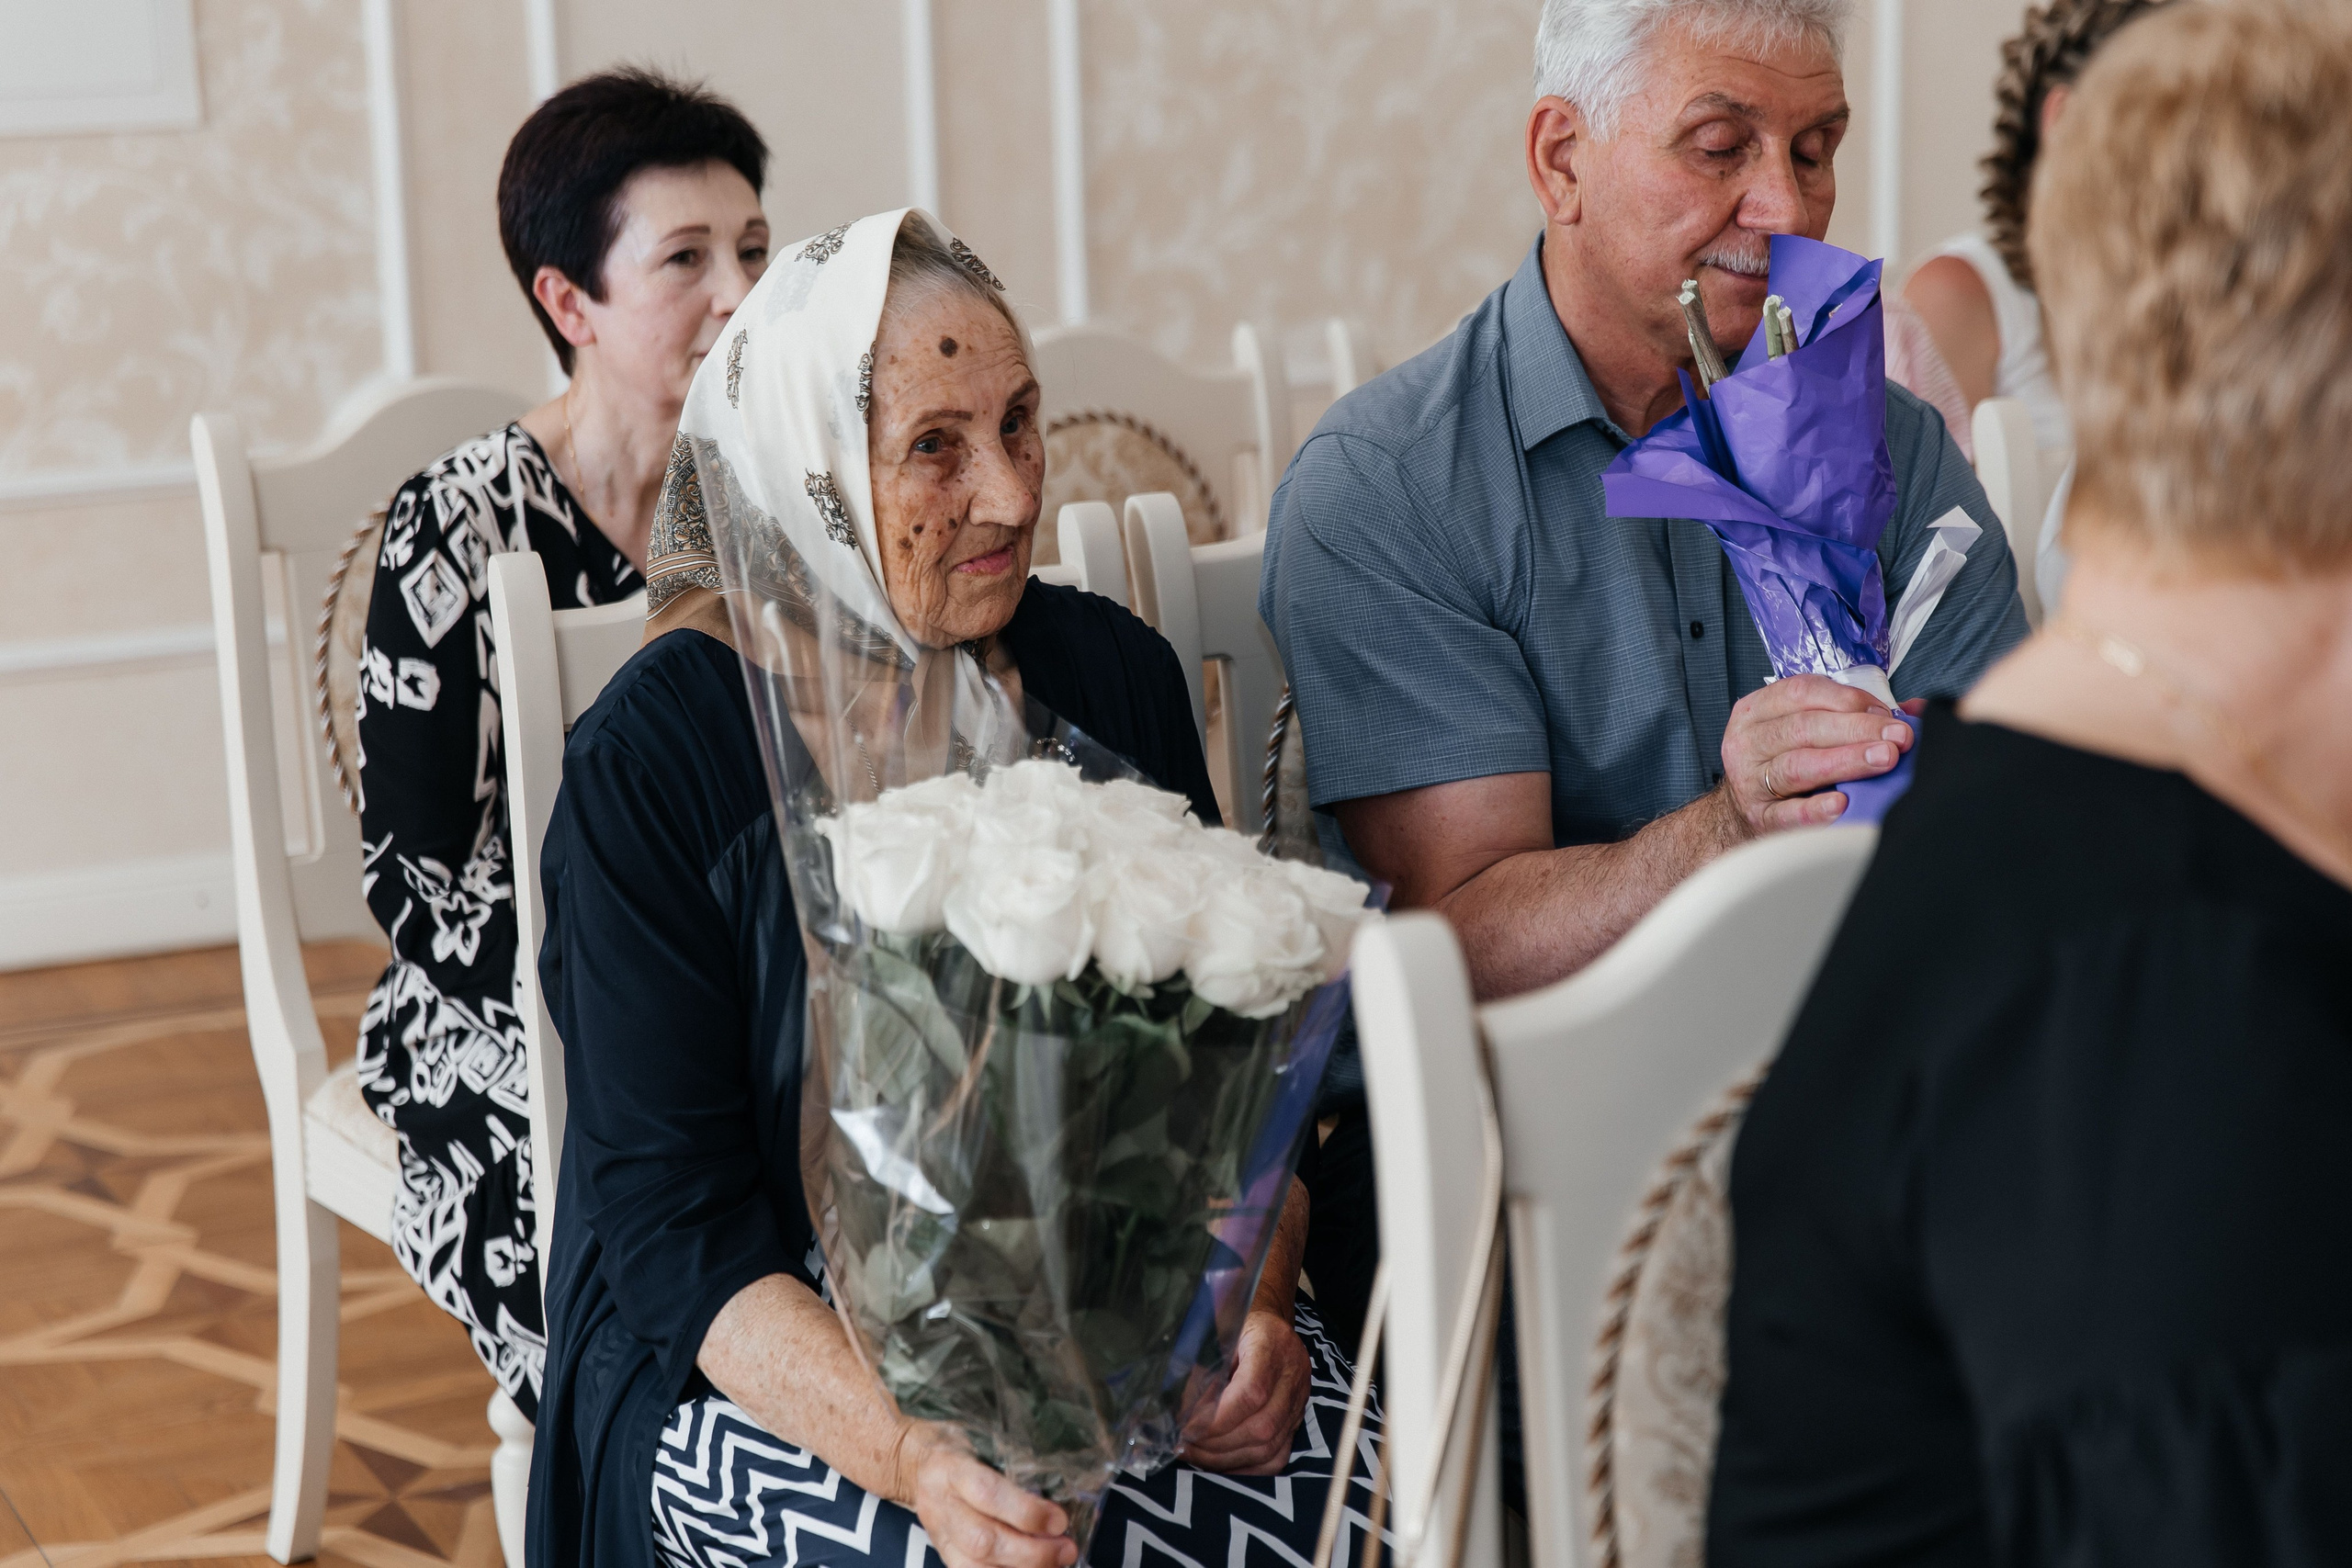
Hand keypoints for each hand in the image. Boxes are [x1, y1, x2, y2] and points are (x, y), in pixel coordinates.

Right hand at [893, 1422, 1075, 1567]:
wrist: (915, 1464)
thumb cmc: (961, 1448)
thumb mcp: (983, 1440)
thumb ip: (1013, 1462)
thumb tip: (1063, 1486)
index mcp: (952, 1468)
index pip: (988, 1494)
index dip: (1026, 1512)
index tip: (1059, 1520)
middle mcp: (942, 1505)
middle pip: (983, 1539)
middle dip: (1031, 1552)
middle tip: (1066, 1549)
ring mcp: (940, 1534)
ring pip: (976, 1565)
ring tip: (1056, 1564)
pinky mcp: (943, 1554)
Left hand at [1177, 1308, 1310, 1474]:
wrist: (1269, 1325)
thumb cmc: (1237, 1324)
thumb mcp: (1216, 1333)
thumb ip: (1201, 1368)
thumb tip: (1177, 1410)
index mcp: (1271, 1345)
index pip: (1252, 1392)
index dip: (1217, 1418)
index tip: (1187, 1428)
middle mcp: (1292, 1375)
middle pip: (1261, 1427)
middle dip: (1216, 1444)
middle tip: (1184, 1445)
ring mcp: (1299, 1400)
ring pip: (1269, 1448)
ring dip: (1226, 1459)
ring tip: (1195, 1454)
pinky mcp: (1297, 1420)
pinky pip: (1277, 1457)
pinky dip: (1246, 1466)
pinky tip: (1220, 1461)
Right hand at [1718, 674, 1916, 834]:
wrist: (1742, 809)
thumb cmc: (1779, 761)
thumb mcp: (1798, 727)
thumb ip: (1846, 714)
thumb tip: (1913, 711)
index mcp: (1758, 710)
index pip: (1801, 692)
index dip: (1848, 698)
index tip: (1885, 712)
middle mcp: (1749, 742)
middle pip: (1803, 728)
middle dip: (1857, 729)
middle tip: (1897, 736)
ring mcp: (1750, 781)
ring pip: (1797, 766)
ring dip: (1845, 761)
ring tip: (1883, 759)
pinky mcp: (1759, 818)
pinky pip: (1787, 814)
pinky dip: (1815, 809)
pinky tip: (1842, 804)